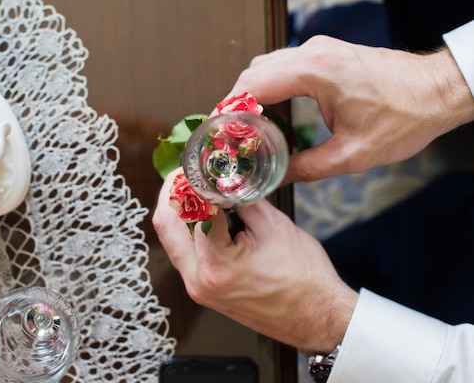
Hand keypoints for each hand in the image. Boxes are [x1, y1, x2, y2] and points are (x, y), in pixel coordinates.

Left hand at [153, 169, 357, 353]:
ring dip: (177, 211)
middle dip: (172, 192)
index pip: (190, 209)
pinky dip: (187, 230)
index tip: (199, 164)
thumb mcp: (273, 225)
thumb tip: (223, 177)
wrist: (316, 317)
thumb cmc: (304, 278)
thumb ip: (241, 198)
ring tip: (193, 187)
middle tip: (186, 171)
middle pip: (166, 226)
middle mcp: (197, 280)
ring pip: (170, 240)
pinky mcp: (202, 290)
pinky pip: (183, 253)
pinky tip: (200, 213)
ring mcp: (197, 288)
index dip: (193, 180)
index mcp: (215, 264)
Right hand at [229, 36, 473, 182]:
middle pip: (253, 73)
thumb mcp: (353, 154)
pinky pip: (285, 68)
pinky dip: (272, 90)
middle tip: (231, 137)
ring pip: (266, 68)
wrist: (439, 91)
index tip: (217, 132)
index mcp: (316, 72)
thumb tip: (275, 179)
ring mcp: (320, 51)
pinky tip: (277, 117)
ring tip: (251, 130)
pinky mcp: (326, 56)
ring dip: (254, 97)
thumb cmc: (405, 117)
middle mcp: (314, 54)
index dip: (229, 109)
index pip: (253, 84)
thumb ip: (306, 168)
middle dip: (236, 105)